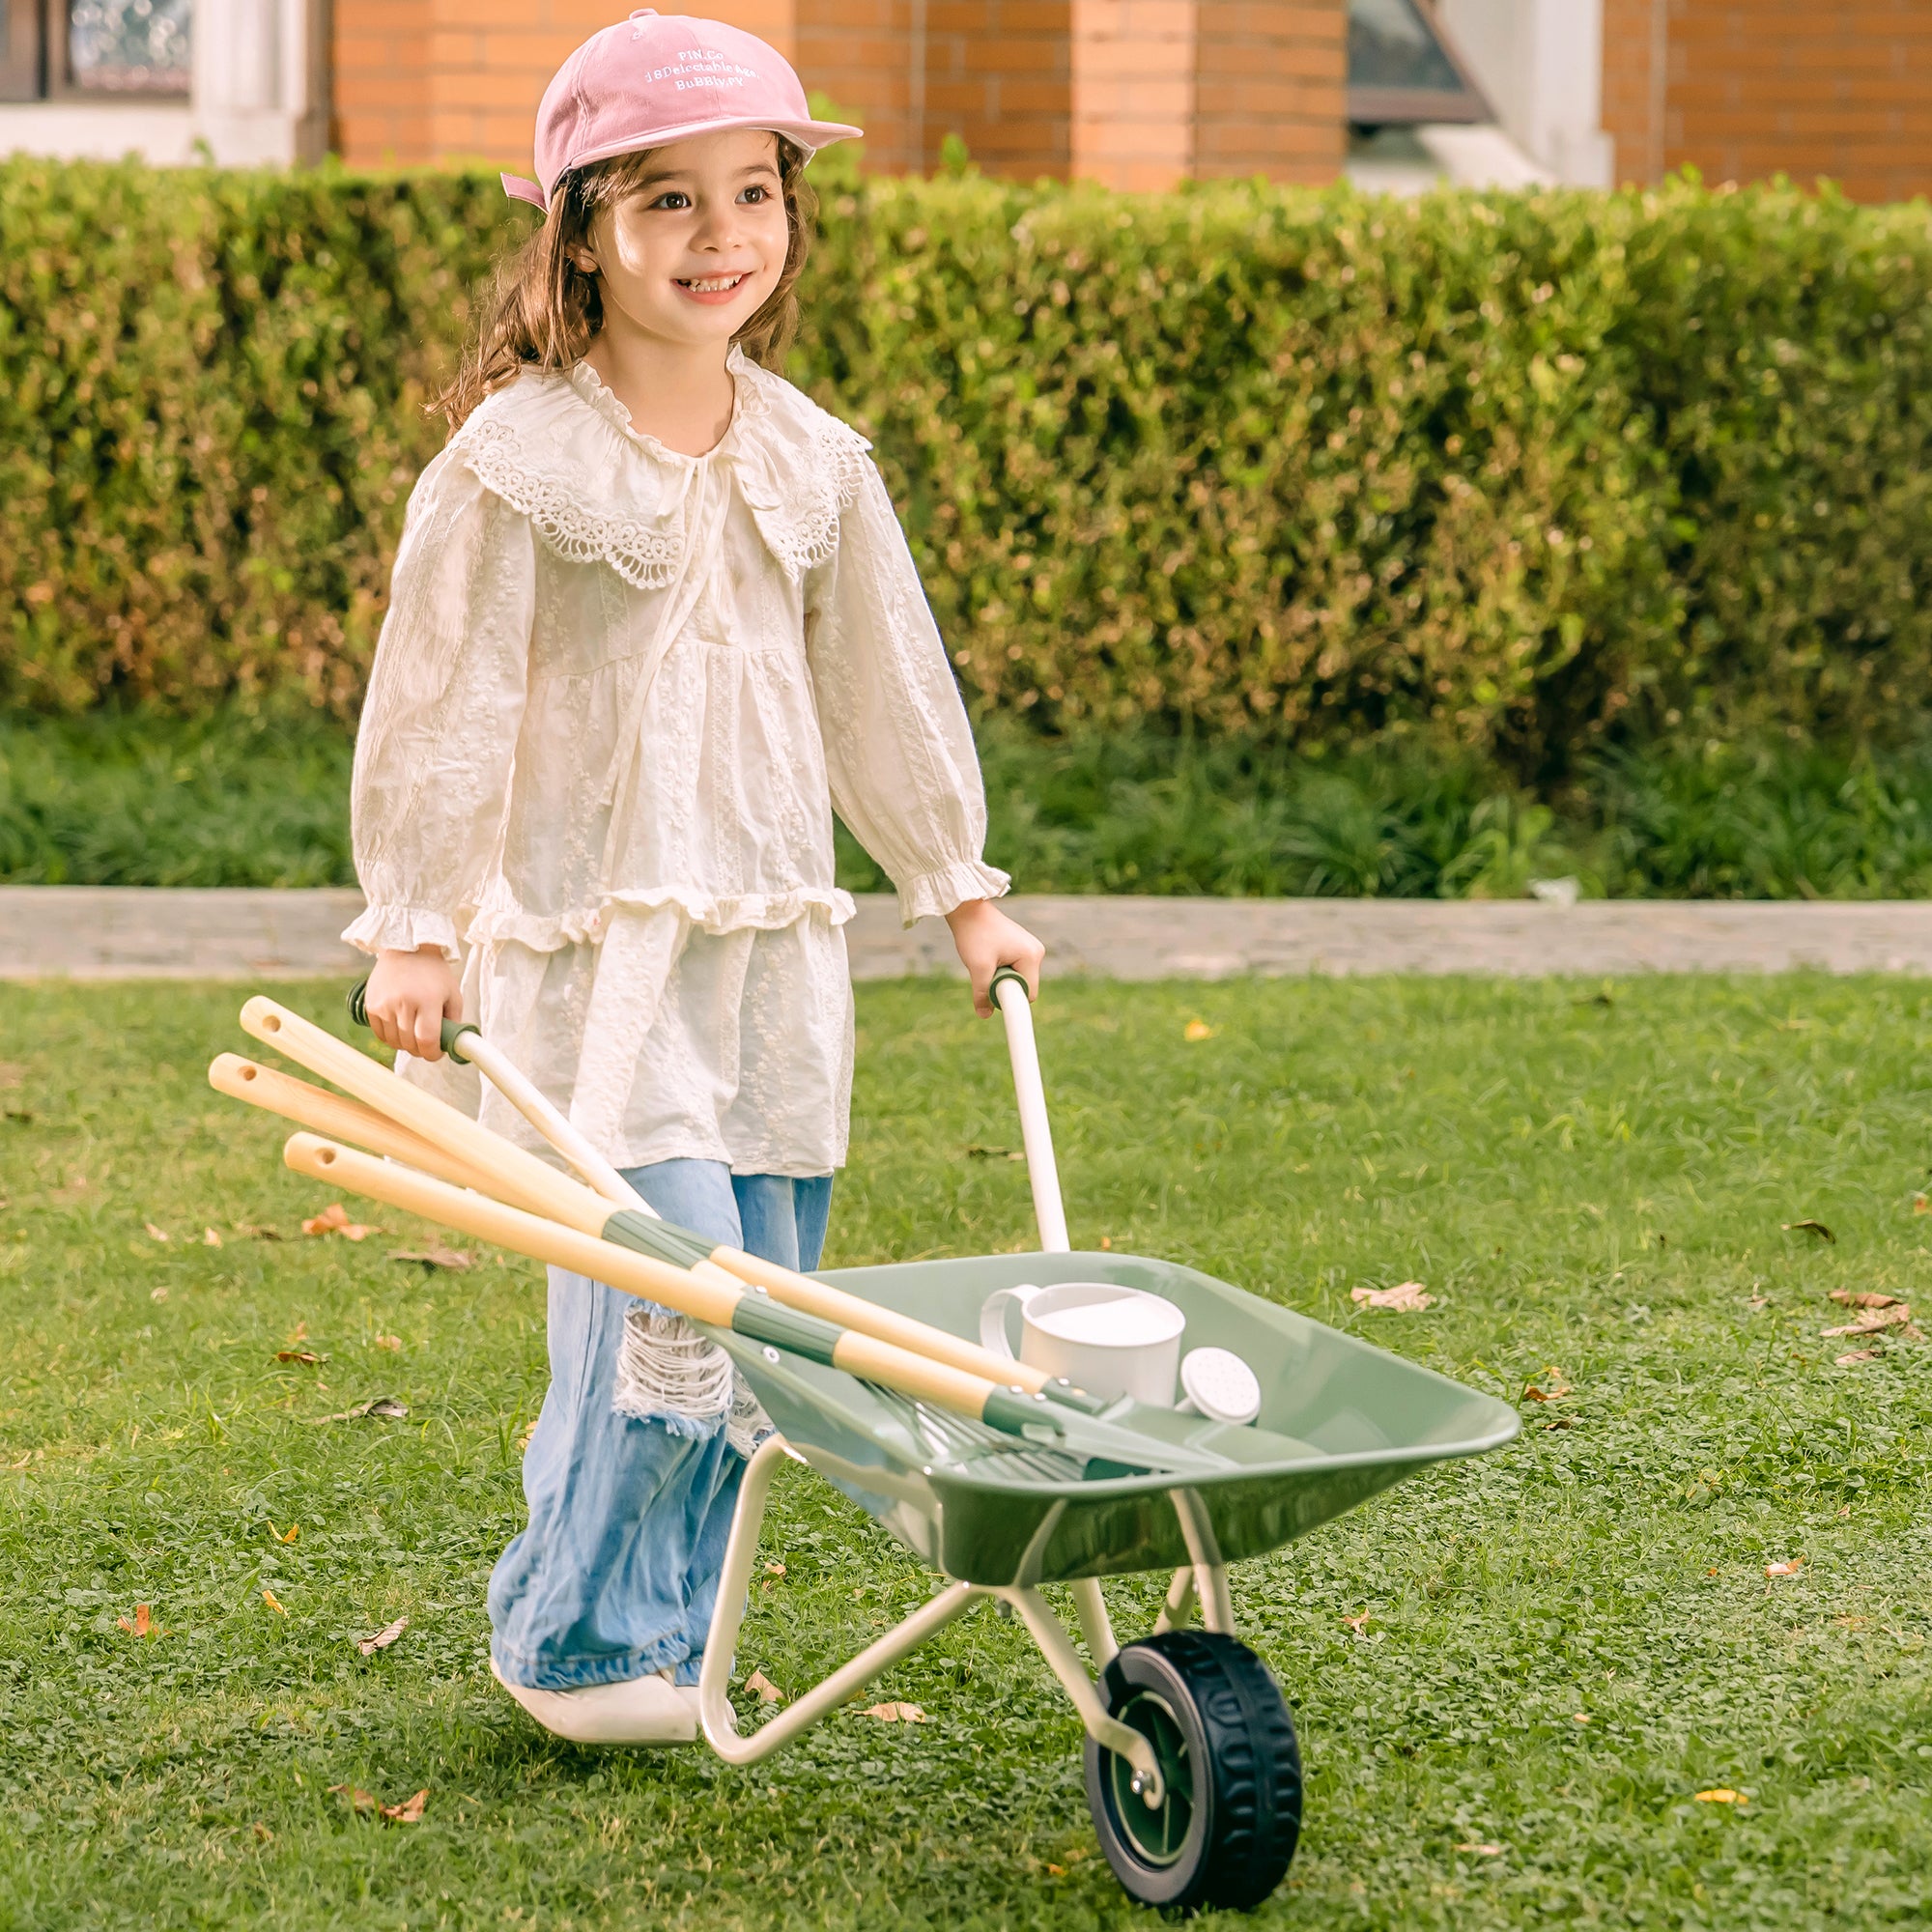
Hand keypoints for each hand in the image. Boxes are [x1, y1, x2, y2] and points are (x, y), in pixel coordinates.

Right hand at [363, 945, 461, 1060]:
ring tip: (414, 1034)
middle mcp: (404, 1003)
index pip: (427, 1040)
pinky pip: (380, 1034)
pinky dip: (391, 1037)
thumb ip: (454, 1021)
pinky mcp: (371, 1005)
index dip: (433, 1054)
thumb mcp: (453, 993)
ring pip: (394, 1042)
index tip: (436, 1053)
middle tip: (427, 1043)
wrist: (406, 949)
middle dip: (421, 1050)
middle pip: (410, 1044)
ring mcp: (385, 1004)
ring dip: (406, 1045)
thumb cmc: (434, 973)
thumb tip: (450, 1046)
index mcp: (427, 1000)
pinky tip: (400, 1029)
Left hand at [944, 898, 1044, 1017]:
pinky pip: (1014, 969)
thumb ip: (982, 993)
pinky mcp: (1022, 947)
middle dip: (1004, 986)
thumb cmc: (974, 934)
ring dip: (1001, 977)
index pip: (1028, 994)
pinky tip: (989, 956)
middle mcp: (1036, 952)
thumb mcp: (977, 967)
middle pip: (1023, 986)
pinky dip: (1001, 969)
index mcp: (1031, 957)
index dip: (1010, 999)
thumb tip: (984, 1015)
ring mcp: (1030, 948)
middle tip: (984, 973)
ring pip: (1017, 978)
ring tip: (985, 960)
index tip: (993, 996)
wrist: (968, 910)